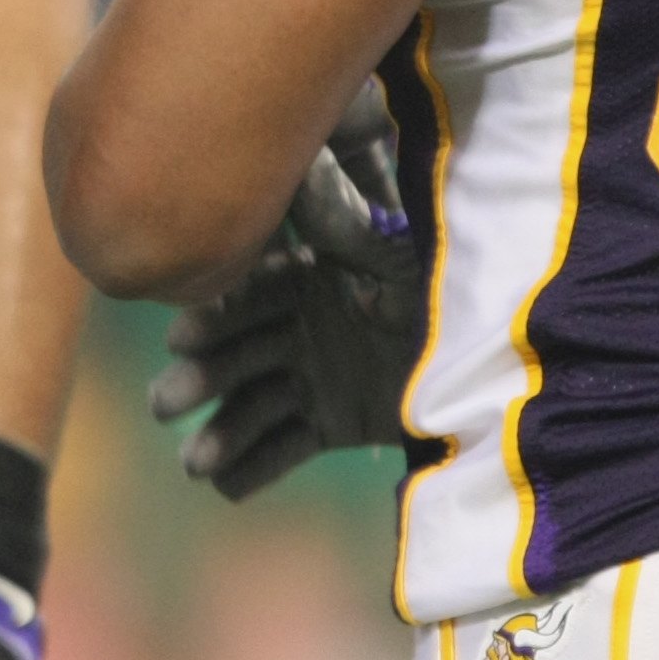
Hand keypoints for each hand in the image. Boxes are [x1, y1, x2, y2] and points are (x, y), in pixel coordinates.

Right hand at [149, 136, 420, 501]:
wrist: (495, 360)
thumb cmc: (447, 290)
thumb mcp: (402, 255)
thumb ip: (350, 228)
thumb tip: (300, 173)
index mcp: (304, 279)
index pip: (249, 299)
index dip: (214, 320)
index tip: (179, 340)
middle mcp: (294, 328)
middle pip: (237, 354)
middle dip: (200, 379)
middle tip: (163, 404)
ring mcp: (306, 378)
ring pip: (252, 406)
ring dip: (220, 432)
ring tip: (193, 463)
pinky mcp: (326, 424)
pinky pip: (285, 447)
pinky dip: (254, 466)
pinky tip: (222, 486)